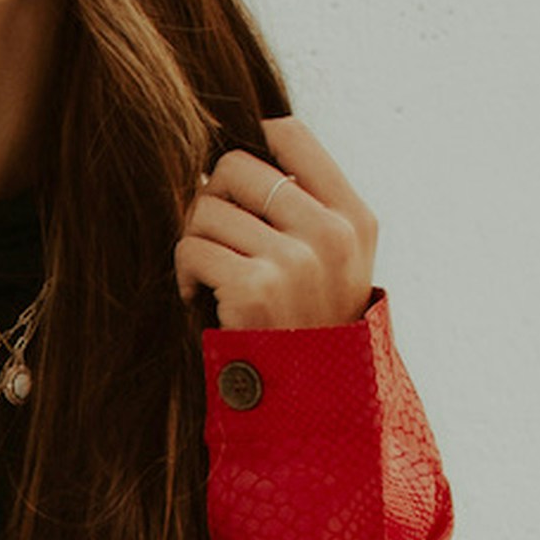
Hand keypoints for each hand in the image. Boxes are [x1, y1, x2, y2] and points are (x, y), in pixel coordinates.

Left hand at [174, 115, 378, 331]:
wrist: (313, 406)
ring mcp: (295, 260)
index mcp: (353, 218)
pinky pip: (192, 249)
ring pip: (207, 209)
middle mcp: (330, 233)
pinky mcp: (256, 289)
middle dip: (212, 199)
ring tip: (214, 276)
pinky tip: (201, 298)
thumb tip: (230, 158)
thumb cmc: (310, 326)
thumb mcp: (335, 263)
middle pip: (236, 166)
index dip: (252, 148)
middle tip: (217, 238)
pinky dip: (185, 274)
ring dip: (197, 243)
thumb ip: (304, 209)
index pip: (292, 134)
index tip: (240, 187)